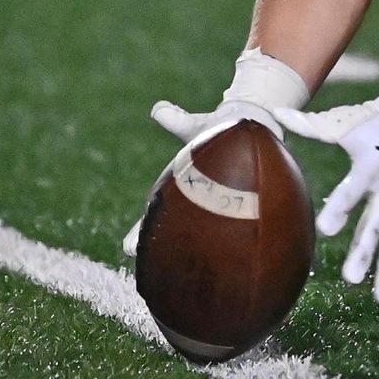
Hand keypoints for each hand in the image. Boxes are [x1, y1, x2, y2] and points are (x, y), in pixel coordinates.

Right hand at [126, 95, 288, 255]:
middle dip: (163, 247)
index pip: (155, 217)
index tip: (128, 249)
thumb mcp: (195, 127)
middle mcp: (197, 202)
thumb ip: (176, 120)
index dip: (139, 233)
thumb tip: (158, 109)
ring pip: (207, 232)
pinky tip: (242, 262)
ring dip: (201, 249)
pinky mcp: (244, 203)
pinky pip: (238, 222)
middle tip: (148, 269)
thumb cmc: (218, 130)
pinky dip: (239, 239)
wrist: (250, 127)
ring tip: (192, 269)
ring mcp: (219, 205)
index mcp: (181, 189)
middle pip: (175, 231)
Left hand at [275, 85, 378, 305]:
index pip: (352, 191)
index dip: (340, 208)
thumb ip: (312, 126)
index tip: (326, 229)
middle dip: (364, 251)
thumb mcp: (346, 123)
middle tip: (351, 278)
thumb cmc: (374, 124)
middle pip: (375, 225)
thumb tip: (275, 112)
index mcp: (370, 167)